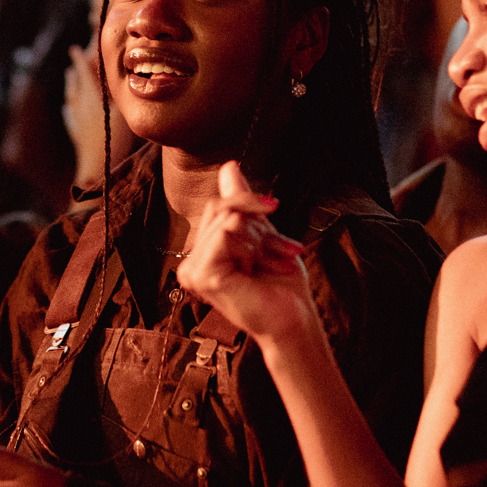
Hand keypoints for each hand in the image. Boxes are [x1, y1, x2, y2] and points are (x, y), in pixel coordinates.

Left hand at [64, 42, 107, 188]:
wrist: (98, 168)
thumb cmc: (114, 139)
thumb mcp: (123, 111)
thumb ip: (121, 92)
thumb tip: (121, 72)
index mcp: (91, 99)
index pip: (83, 74)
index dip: (80, 60)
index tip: (74, 48)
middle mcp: (81, 107)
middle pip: (76, 85)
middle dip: (76, 71)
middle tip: (74, 61)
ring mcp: (77, 121)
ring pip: (71, 99)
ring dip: (70, 86)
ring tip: (69, 78)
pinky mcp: (76, 134)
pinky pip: (69, 116)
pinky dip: (68, 108)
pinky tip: (67, 108)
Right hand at [176, 160, 315, 348]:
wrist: (295, 320)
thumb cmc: (281, 284)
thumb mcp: (262, 234)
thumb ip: (241, 205)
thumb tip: (228, 166)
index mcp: (202, 254)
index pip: (219, 205)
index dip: (252, 208)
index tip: (279, 221)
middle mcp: (191, 262)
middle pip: (221, 206)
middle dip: (258, 224)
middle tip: (281, 252)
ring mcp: (193, 270)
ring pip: (227, 218)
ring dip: (259, 238)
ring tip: (273, 262)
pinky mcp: (203, 275)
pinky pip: (227, 232)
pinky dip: (251, 245)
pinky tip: (256, 269)